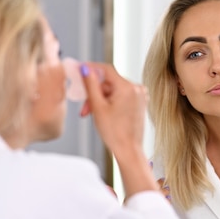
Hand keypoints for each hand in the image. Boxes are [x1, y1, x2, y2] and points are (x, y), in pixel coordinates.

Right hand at [81, 62, 157, 198]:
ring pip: (113, 90)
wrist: (128, 150)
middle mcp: (136, 88)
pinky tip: (104, 113)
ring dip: (101, 100)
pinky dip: (110, 102)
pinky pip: (121, 96)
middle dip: (94, 93)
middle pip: (109, 82)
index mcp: (127, 87)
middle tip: (84, 107)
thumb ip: (91, 85)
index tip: (79, 69)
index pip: (106, 69)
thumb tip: (85, 68)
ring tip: (92, 114)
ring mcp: (140, 96)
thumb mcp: (98, 106)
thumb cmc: (115, 133)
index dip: (91, 68)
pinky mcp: (139, 103)